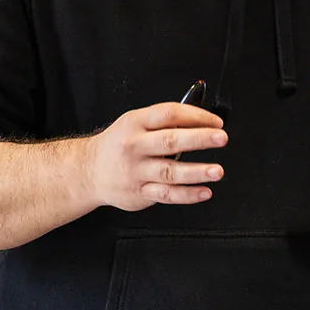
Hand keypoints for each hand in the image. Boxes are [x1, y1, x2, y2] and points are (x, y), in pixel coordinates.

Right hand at [81, 102, 227, 211]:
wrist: (88, 171)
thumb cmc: (119, 144)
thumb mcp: (134, 123)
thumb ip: (164, 121)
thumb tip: (201, 119)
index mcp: (135, 123)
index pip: (168, 114)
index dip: (195, 116)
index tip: (216, 122)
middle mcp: (134, 146)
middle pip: (170, 141)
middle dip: (199, 139)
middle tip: (221, 138)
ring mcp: (136, 171)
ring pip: (170, 172)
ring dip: (197, 172)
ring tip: (217, 171)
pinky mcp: (139, 193)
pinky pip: (167, 195)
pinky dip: (188, 195)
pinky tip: (205, 191)